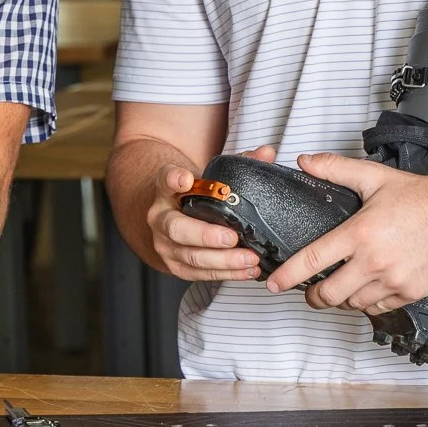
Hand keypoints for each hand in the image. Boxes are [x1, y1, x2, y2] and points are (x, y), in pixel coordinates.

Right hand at [147, 145, 273, 281]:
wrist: (172, 219)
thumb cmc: (196, 197)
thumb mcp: (208, 178)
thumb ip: (238, 164)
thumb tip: (267, 153)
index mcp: (167, 189)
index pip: (166, 179)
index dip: (174, 179)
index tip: (185, 178)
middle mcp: (161, 218)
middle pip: (177, 228)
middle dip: (206, 235)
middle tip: (232, 237)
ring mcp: (166, 245)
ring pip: (191, 256)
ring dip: (223, 260)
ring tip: (250, 258)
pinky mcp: (176, 266)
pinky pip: (200, 274)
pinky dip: (226, 274)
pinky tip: (246, 271)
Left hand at [263, 154, 427, 314]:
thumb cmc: (420, 196)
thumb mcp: (374, 176)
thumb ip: (335, 168)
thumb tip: (305, 161)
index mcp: (360, 234)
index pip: (312, 261)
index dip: (287, 276)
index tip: (272, 283)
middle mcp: (375, 262)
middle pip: (329, 295)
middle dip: (313, 296)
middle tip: (309, 290)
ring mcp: (395, 281)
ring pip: (354, 304)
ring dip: (342, 298)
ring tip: (340, 285)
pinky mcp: (412, 293)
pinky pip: (379, 307)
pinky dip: (369, 301)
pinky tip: (368, 286)